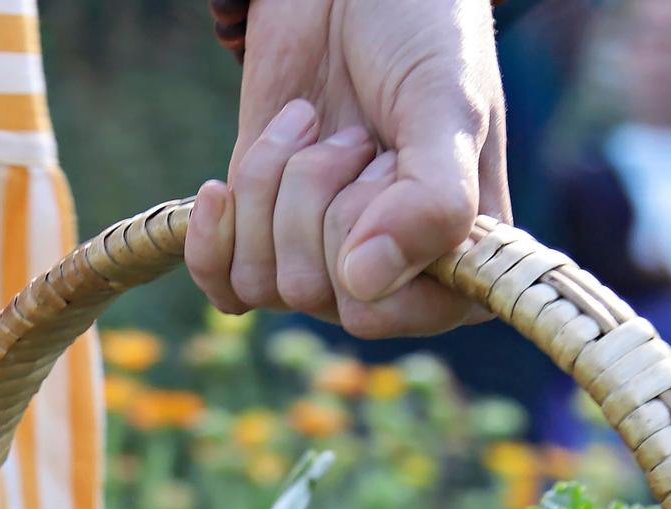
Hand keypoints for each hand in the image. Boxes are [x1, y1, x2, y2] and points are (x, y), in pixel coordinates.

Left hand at [186, 0, 508, 337]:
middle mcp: (390, 280)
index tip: (389, 163)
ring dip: (273, 188)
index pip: (383, 313)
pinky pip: (225, 287)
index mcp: (454, 266)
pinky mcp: (263, 239)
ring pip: (265, 282)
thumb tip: (363, 286)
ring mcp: (323, 262)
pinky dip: (215, 236)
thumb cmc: (420, 32)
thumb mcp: (446, 105)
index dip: (367, 237)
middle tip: (354, 132)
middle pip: (316, 292)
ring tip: (311, 125)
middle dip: (319, 194)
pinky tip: (221, 186)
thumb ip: (433, 201)